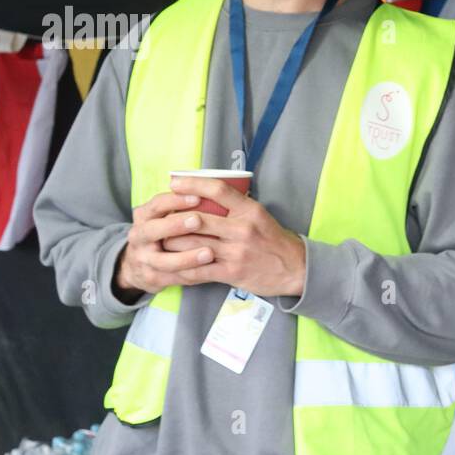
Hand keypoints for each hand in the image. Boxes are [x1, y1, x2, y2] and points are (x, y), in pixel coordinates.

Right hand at [115, 191, 218, 300]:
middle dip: (176, 225)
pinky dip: (192, 274)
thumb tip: (213, 191)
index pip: (156, 204)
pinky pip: (173, 278)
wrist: (139, 265)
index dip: (175, 200)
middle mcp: (139, 236)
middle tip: (198, 220)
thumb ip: (182, 206)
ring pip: (163, 260)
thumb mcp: (163, 216)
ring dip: (187, 257)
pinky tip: (209, 270)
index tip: (196, 196)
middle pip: (153, 230)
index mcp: (143, 216)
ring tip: (210, 252)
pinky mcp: (152, 278)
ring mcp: (143, 259)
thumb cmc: (162, 233)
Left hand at [160, 175, 306, 296]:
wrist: (294, 268)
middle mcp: (242, 229)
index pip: (218, 190)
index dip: (193, 184)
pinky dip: (181, 267)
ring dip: (172, 242)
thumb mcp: (260, 215)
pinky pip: (198, 269)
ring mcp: (236, 252)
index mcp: (250, 210)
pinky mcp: (231, 272)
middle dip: (173, 219)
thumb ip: (236, 206)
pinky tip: (172, 264)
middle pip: (198, 218)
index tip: (175, 182)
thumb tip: (206, 194)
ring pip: (193, 244)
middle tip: (159, 216)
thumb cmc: (273, 240)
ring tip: (160, 239)